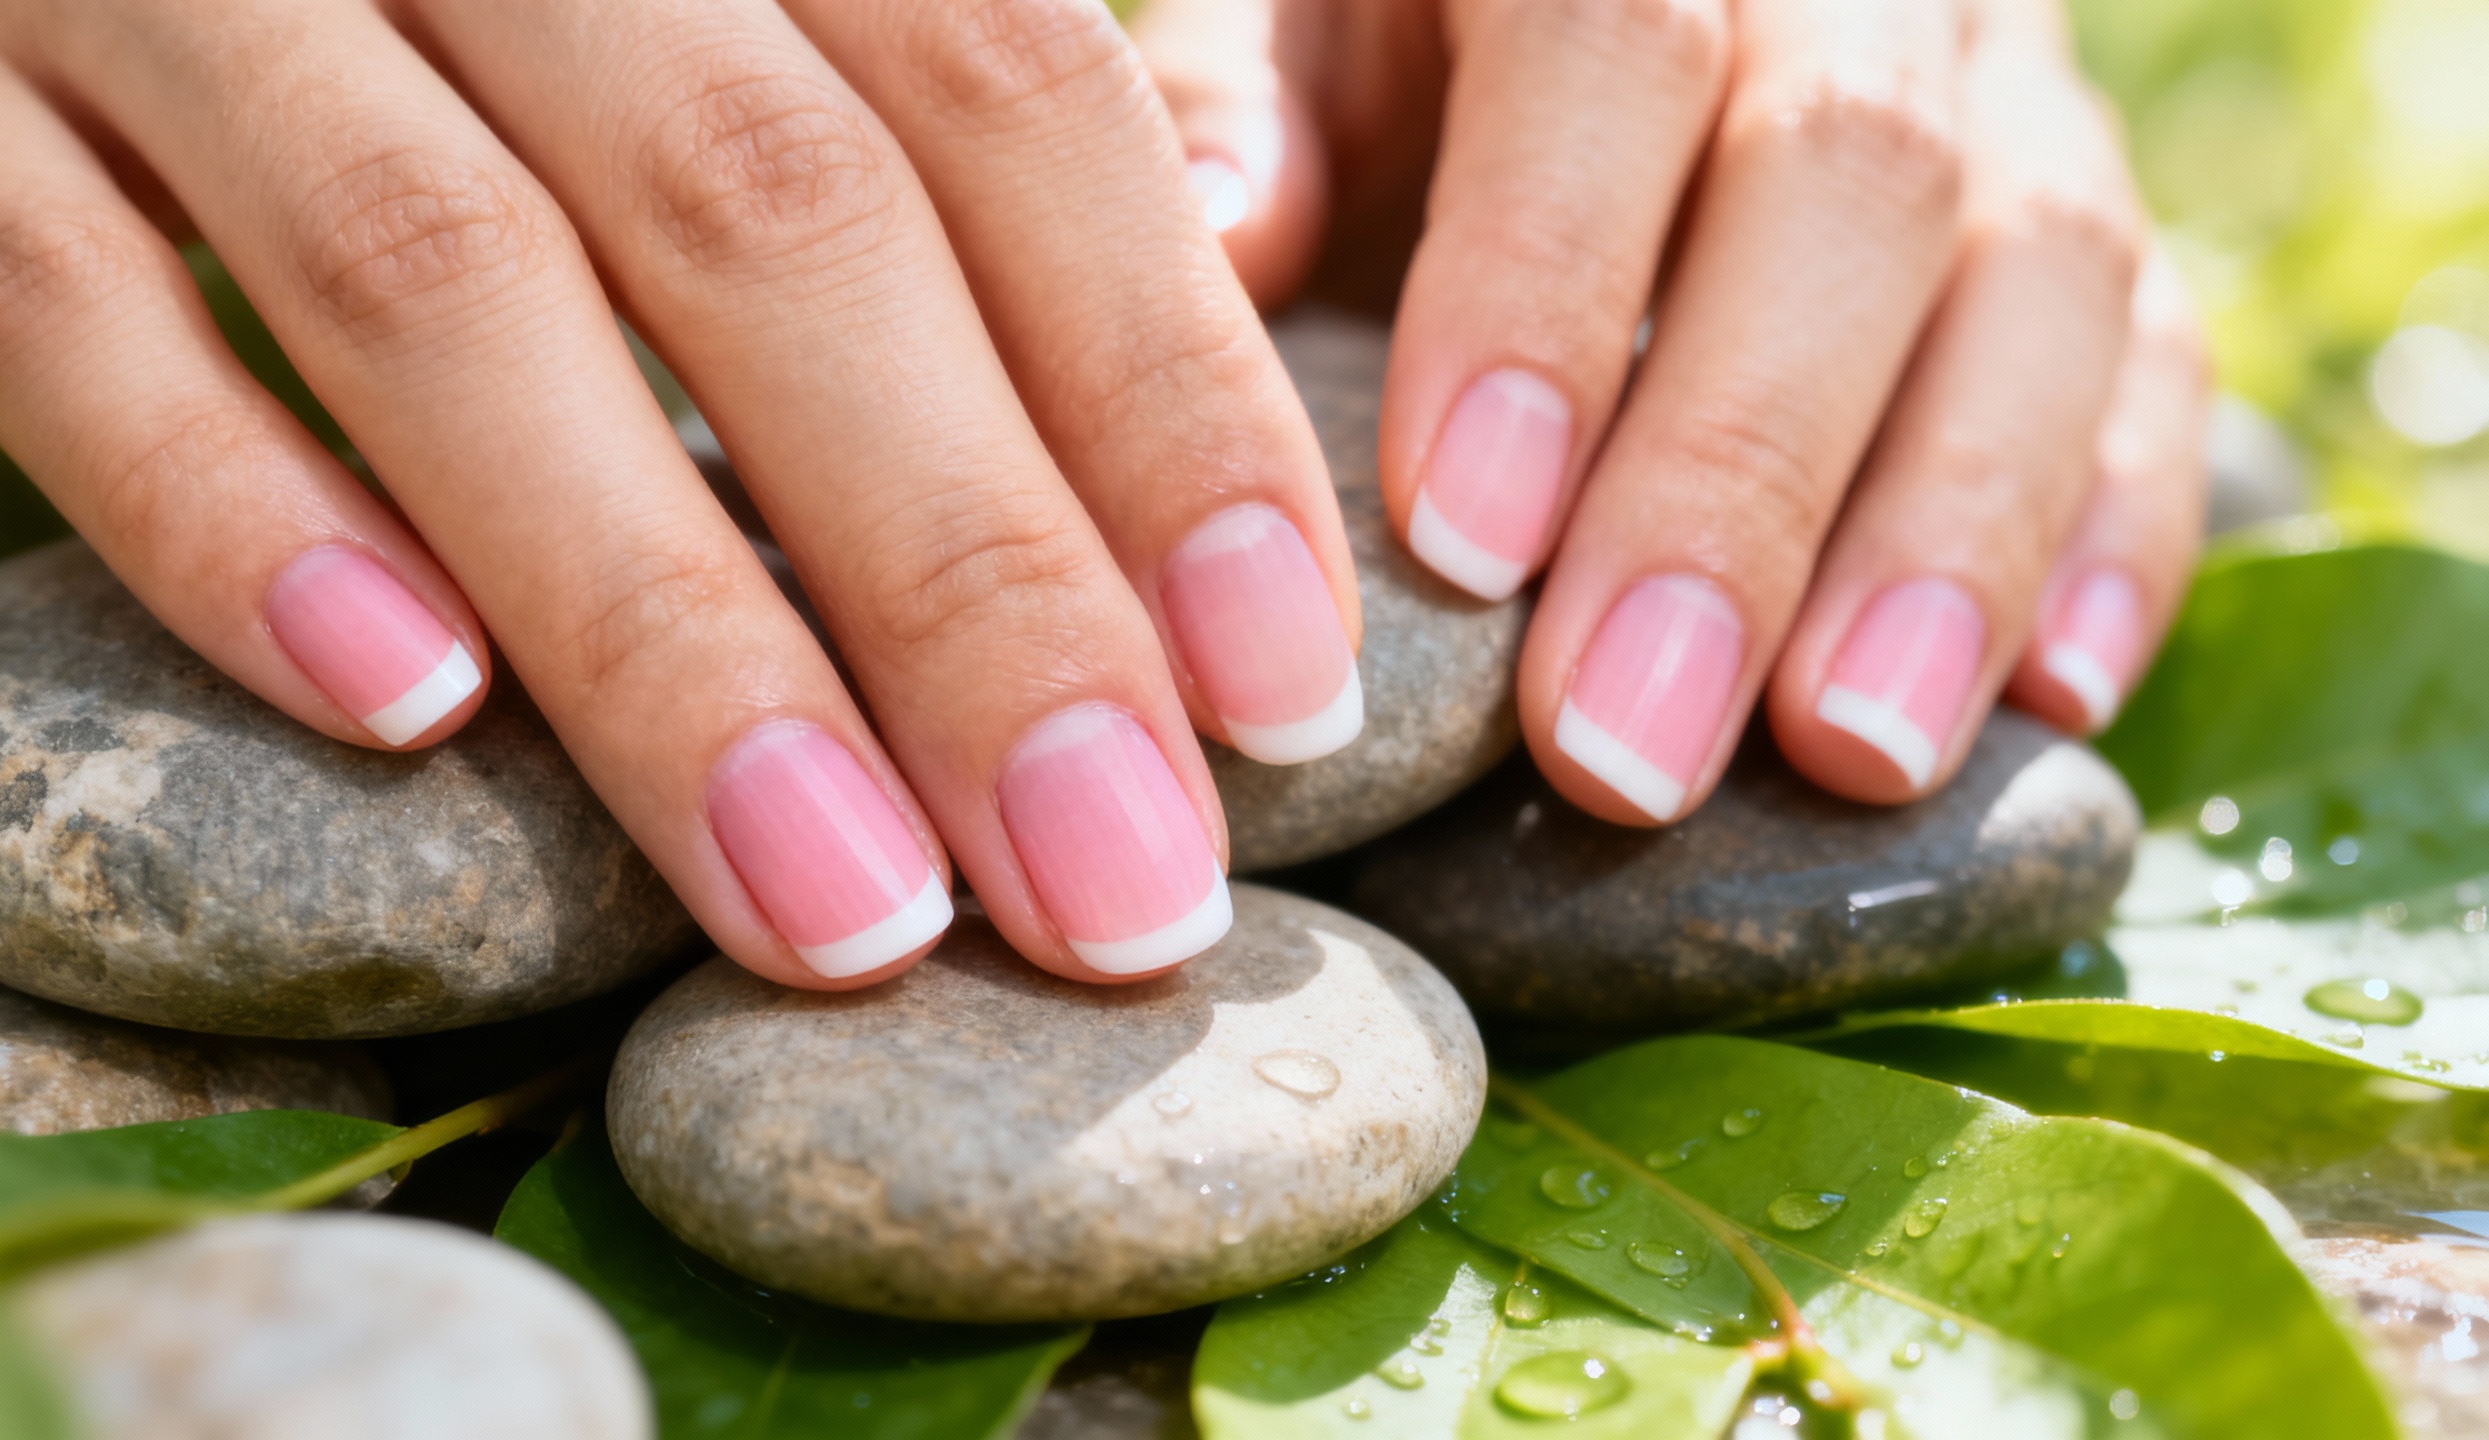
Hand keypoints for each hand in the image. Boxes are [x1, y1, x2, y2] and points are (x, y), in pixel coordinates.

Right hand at [0, 0, 1369, 987]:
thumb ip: (892, 129)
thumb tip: (1167, 448)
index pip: (1001, 94)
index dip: (1162, 389)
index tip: (1285, 684)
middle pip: (769, 210)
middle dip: (970, 576)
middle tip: (1125, 889)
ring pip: (436, 280)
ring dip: (663, 623)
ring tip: (845, 912)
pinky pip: (38, 289)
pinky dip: (222, 502)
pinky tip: (403, 713)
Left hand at [1136, 0, 2208, 818]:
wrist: (1600, 10)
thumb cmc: (1409, 51)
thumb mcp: (1296, 33)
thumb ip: (1251, 113)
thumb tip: (1218, 246)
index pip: (1609, 42)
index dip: (1545, 281)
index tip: (1465, 540)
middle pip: (1850, 180)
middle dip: (1737, 480)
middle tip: (1622, 740)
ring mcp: (2009, 93)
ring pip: (2046, 277)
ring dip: (1949, 536)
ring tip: (1847, 755)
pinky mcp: (2097, 228)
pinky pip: (2160, 361)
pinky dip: (2119, 534)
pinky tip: (2051, 707)